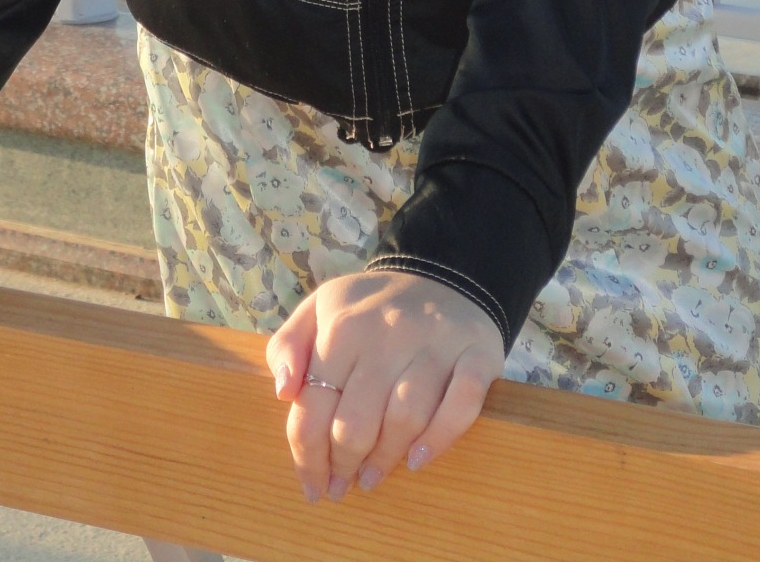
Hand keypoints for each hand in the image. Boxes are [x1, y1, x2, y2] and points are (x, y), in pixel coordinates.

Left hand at [265, 269, 501, 501]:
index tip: (312, 486)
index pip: (313, 408)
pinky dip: (440, 438)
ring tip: (371, 478)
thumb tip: (283, 391)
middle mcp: (387, 335)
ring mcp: (435, 344)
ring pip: (405, 420)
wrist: (442, 274)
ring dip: (385, 460)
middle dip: (343, 465)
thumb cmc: (370, 307)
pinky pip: (461, 406)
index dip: (307, 458)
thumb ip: (287, 345)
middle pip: (356, 423)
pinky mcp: (476, 354)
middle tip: (341, 486)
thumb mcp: (318, 308)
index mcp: (343, 328)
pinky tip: (418, 459)